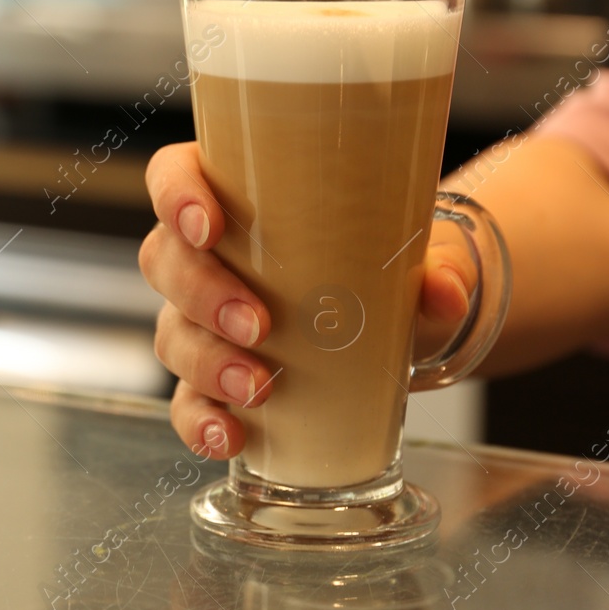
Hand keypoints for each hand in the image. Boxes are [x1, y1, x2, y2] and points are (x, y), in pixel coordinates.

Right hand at [140, 142, 477, 460]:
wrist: (394, 326)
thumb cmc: (378, 264)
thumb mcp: (413, 255)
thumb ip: (439, 269)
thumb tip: (443, 289)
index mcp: (235, 197)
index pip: (175, 174)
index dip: (176, 195)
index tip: (208, 225)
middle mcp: (206, 256)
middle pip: (165, 259)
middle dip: (202, 294)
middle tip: (259, 323)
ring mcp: (201, 320)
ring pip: (171, 332)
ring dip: (206, 361)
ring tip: (258, 387)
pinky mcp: (214, 380)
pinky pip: (186, 401)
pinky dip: (202, 421)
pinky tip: (233, 435)